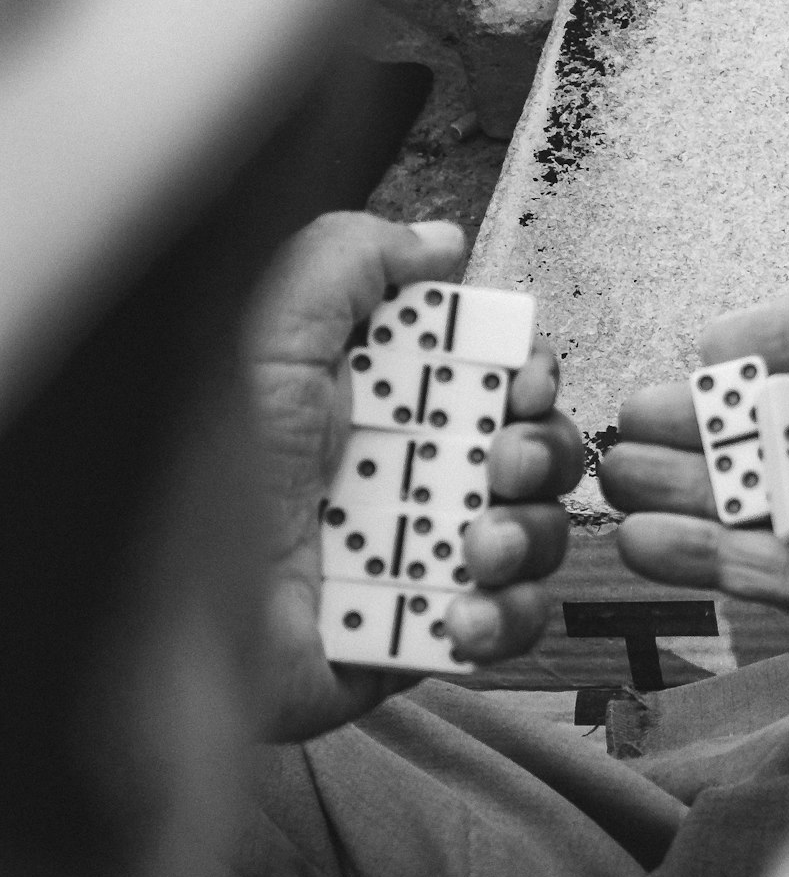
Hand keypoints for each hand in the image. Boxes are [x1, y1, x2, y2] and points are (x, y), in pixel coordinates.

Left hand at [246, 212, 584, 741]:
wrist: (163, 626)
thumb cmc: (195, 483)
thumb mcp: (265, 337)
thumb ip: (350, 261)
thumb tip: (435, 241)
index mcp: (373, 399)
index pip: (489, 372)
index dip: (524, 372)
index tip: (520, 382)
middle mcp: (400, 472)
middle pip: (530, 448)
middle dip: (537, 452)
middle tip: (500, 465)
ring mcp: (416, 557)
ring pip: (535, 536)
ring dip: (526, 538)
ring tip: (476, 551)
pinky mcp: (420, 635)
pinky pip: (508, 625)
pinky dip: (502, 619)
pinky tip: (457, 614)